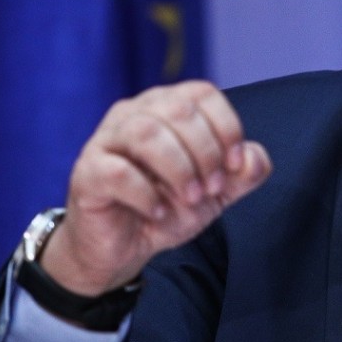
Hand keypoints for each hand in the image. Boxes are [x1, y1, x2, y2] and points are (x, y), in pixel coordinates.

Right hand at [40, 81, 271, 296]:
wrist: (122, 247)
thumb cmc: (166, 207)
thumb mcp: (215, 193)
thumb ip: (243, 174)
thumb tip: (253, 158)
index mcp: (166, 107)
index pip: (202, 93)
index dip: (226, 127)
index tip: (234, 166)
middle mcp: (134, 113)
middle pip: (178, 110)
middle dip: (206, 152)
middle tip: (211, 189)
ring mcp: (106, 140)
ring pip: (146, 132)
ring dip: (178, 169)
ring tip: (189, 198)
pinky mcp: (87, 172)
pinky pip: (117, 171)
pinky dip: (146, 194)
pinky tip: (158, 212)